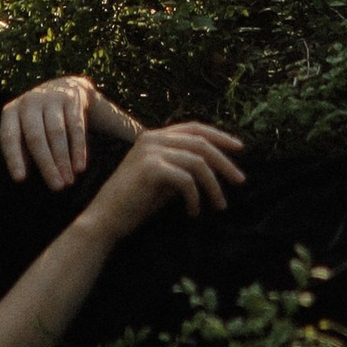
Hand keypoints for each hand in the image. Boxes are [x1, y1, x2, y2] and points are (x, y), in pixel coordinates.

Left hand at [0, 74, 99, 192]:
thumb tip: (23, 177)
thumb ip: (22, 149)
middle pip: (36, 136)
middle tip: (56, 187)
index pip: (9, 137)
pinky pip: (75, 127)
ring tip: (68, 181)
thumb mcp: (24, 128)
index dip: (14, 158)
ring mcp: (50, 98)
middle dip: (46, 164)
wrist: (64, 87)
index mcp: (11, 111)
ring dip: (63, 160)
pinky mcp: (70, 99)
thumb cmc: (38, 119)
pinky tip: (80, 167)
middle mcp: (29, 102)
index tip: (20, 179)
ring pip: (56, 133)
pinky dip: (78, 149)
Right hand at [80, 122, 245, 238]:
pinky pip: (187, 180)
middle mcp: (153, 138)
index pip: (194, 128)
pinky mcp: (151, 168)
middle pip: (201, 143)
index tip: (240, 148)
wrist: (105, 218)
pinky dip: (196, 197)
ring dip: (214, 186)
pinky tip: (193, 212)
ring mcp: (151, 151)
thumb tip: (213, 168)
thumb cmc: (134, 203)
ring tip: (219, 205)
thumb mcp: (163, 180)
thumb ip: (182, 168)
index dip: (219, 136)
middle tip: (240, 180)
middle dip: (225, 162)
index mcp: (154, 136)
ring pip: (198, 162)